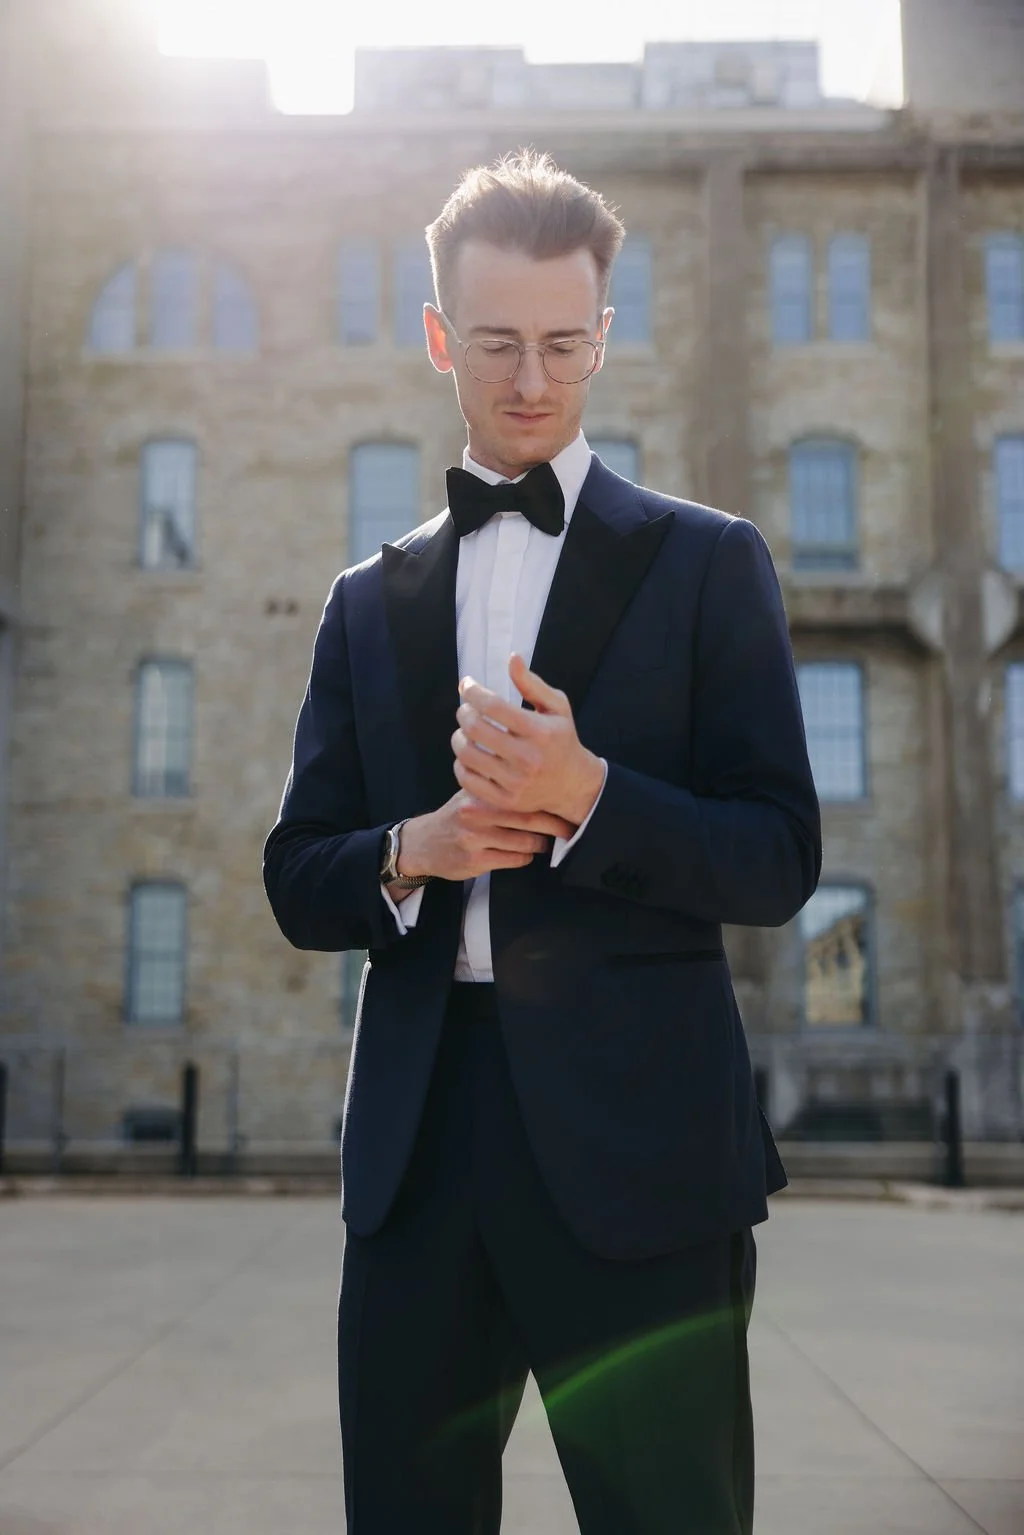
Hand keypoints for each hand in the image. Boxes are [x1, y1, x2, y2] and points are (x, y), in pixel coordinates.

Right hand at [396, 790, 576, 882]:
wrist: (422, 843)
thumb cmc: (456, 817)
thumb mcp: (471, 794)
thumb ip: (499, 788)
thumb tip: (543, 784)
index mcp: (480, 792)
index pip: (524, 795)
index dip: (551, 802)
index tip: (568, 805)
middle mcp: (477, 813)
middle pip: (530, 819)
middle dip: (556, 826)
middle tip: (569, 829)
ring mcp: (475, 838)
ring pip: (525, 842)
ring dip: (540, 844)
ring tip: (543, 842)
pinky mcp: (475, 860)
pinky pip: (514, 860)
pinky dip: (525, 857)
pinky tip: (522, 853)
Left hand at [452, 654, 604, 825]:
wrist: (572, 784)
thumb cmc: (561, 739)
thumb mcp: (556, 707)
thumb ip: (532, 683)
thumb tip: (512, 658)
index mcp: (540, 731)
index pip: (493, 706)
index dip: (473, 691)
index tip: (466, 685)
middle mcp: (527, 758)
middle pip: (475, 728)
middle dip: (463, 712)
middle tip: (465, 709)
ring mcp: (515, 782)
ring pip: (466, 754)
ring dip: (458, 737)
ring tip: (465, 731)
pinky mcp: (505, 799)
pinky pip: (467, 779)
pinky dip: (461, 764)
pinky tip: (469, 755)